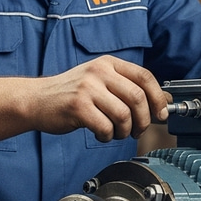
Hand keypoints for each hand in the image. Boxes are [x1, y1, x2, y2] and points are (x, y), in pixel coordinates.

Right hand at [37, 56, 168, 141]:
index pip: (145, 76)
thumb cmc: (71, 94)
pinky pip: (106, 127)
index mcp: (108, 63)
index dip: (158, 97)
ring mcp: (88, 88)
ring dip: (125, 131)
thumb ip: (128, 88)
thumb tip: (164, 101)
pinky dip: (108, 136)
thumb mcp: (100, 82)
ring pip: (124, 114)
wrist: (36, 100)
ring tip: (117, 133)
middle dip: (144, 119)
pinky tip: (101, 134)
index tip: (162, 114)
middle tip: (138, 130)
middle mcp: (99, 72)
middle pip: (138, 97)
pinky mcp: (78, 107)